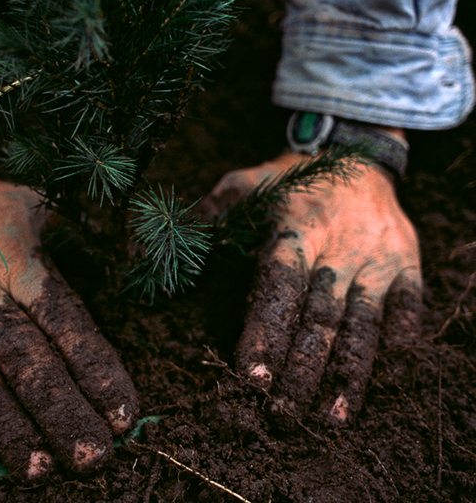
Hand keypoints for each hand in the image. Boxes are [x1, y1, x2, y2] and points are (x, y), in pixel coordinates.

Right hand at [0, 79, 137, 480]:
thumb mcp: (34, 203)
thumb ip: (75, 235)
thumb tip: (133, 259)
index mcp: (19, 256)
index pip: (65, 320)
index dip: (96, 367)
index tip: (124, 412)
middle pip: (23, 356)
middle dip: (60, 409)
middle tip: (92, 457)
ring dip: (7, 425)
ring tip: (39, 468)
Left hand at [204, 150, 422, 422]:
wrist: (357, 155)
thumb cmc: (293, 179)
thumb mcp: (247, 181)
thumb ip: (212, 211)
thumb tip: (161, 243)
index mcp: (295, 227)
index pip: (279, 286)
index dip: (265, 332)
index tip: (252, 376)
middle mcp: (338, 246)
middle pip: (320, 316)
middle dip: (302, 368)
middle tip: (284, 411)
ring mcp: (377, 256)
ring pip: (364, 322)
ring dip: (349, 372)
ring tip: (332, 415)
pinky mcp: (406, 262)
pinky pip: (409, 307)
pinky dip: (399, 343)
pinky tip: (385, 377)